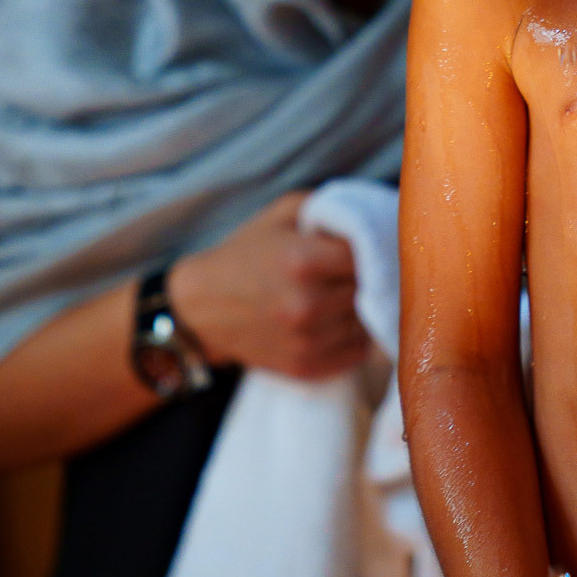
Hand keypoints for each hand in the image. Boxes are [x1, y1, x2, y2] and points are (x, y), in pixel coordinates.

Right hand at [169, 192, 367, 379]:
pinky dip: (357, 334)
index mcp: (302, 261)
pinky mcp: (306, 368)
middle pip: (371, 289)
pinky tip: (343, 317)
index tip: (373, 242)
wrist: (202, 308)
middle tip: (369, 266)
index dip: (374, 246)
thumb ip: (331, 208)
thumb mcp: (284, 213)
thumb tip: (374, 216)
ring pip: (368, 322)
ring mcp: (307, 341)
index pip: (369, 254)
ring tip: (353, 291)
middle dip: (373, 275)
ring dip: (367, 307)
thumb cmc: (248, 252)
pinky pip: (356, 351)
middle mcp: (306, 305)